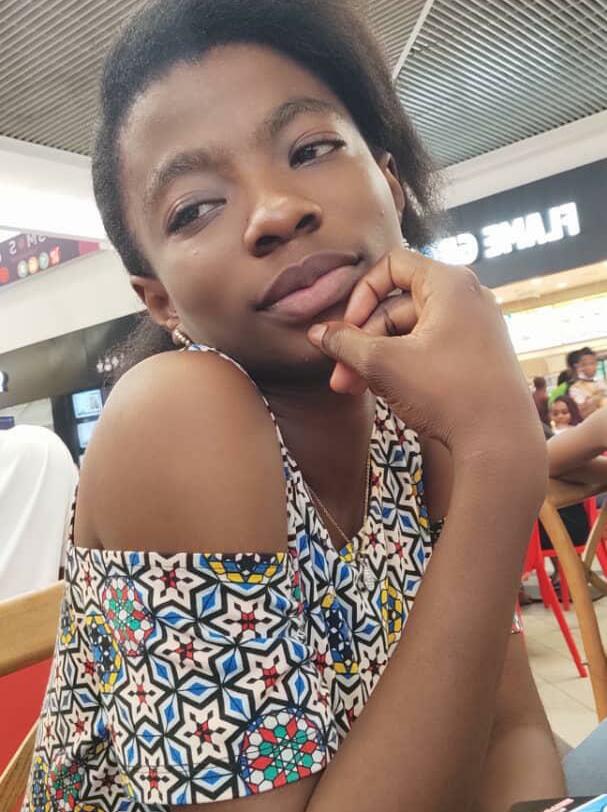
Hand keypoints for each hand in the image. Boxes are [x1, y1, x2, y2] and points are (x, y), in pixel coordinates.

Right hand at [308, 247, 541, 455]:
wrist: (499, 442)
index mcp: (450, 283)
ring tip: (352, 389)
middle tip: (339, 375)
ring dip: (377, 358)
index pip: (392, 265)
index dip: (361, 294)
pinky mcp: (477, 356)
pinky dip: (402, 365)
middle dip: (363, 340)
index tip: (347, 329)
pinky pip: (429, 349)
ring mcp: (475, 328)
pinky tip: (380, 391)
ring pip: (411, 332)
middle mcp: (467, 298)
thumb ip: (345, 343)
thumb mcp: (384, 365)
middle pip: (398, 305)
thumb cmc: (447, 393)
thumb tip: (318, 334)